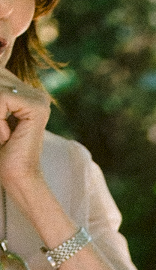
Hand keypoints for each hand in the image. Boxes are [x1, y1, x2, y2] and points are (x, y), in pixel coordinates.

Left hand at [0, 74, 50, 197]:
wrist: (16, 179)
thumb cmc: (0, 151)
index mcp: (22, 90)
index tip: (3, 127)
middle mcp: (33, 91)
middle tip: (1, 132)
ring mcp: (38, 98)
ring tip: (2, 135)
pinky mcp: (37, 107)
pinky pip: (0, 100)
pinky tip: (6, 136)